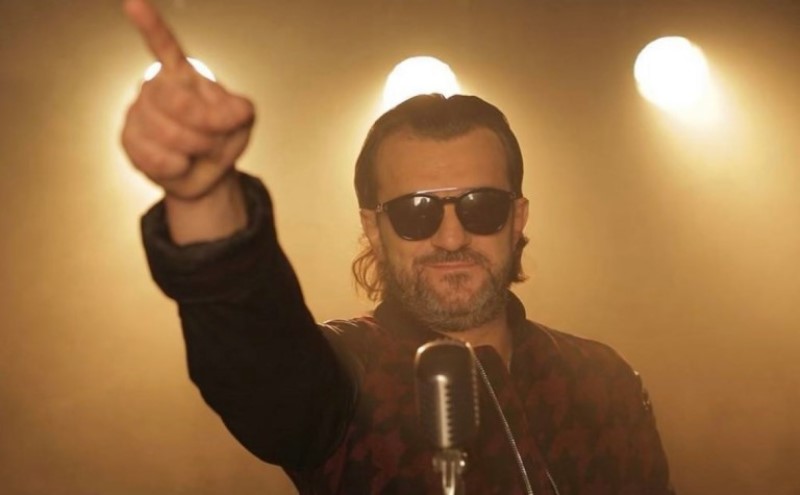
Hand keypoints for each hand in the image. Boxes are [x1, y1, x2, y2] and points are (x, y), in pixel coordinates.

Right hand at [121, 0, 254, 200]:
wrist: (206, 172)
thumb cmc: (222, 138)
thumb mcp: (242, 121)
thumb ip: (238, 111)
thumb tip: (229, 112)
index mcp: (184, 73)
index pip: (165, 47)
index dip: (150, 26)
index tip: (133, 3)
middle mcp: (155, 85)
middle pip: (177, 103)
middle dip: (207, 130)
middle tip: (216, 140)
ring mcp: (139, 111)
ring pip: (168, 134)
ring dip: (195, 150)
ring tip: (199, 151)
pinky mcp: (129, 138)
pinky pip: (154, 157)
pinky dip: (177, 167)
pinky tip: (181, 163)